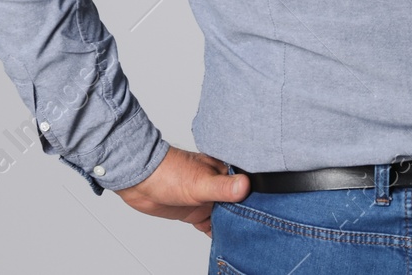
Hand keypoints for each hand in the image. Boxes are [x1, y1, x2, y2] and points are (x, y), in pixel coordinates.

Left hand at [111, 145, 250, 235]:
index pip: (248, 186)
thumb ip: (222, 187)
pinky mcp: (195, 210)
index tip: (271, 210)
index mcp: (223, 171)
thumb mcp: (199, 182)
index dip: (259, 197)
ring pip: (226, 215)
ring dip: (232, 224)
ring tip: (246, 237)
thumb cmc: (166, 172)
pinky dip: (217, 231)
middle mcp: (217, 184)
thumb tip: (245, 185)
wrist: (139, 181)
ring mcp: (206, 198)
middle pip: (239, 202)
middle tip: (260, 229)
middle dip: (247, 215)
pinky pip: (211, 224)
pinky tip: (225, 240)